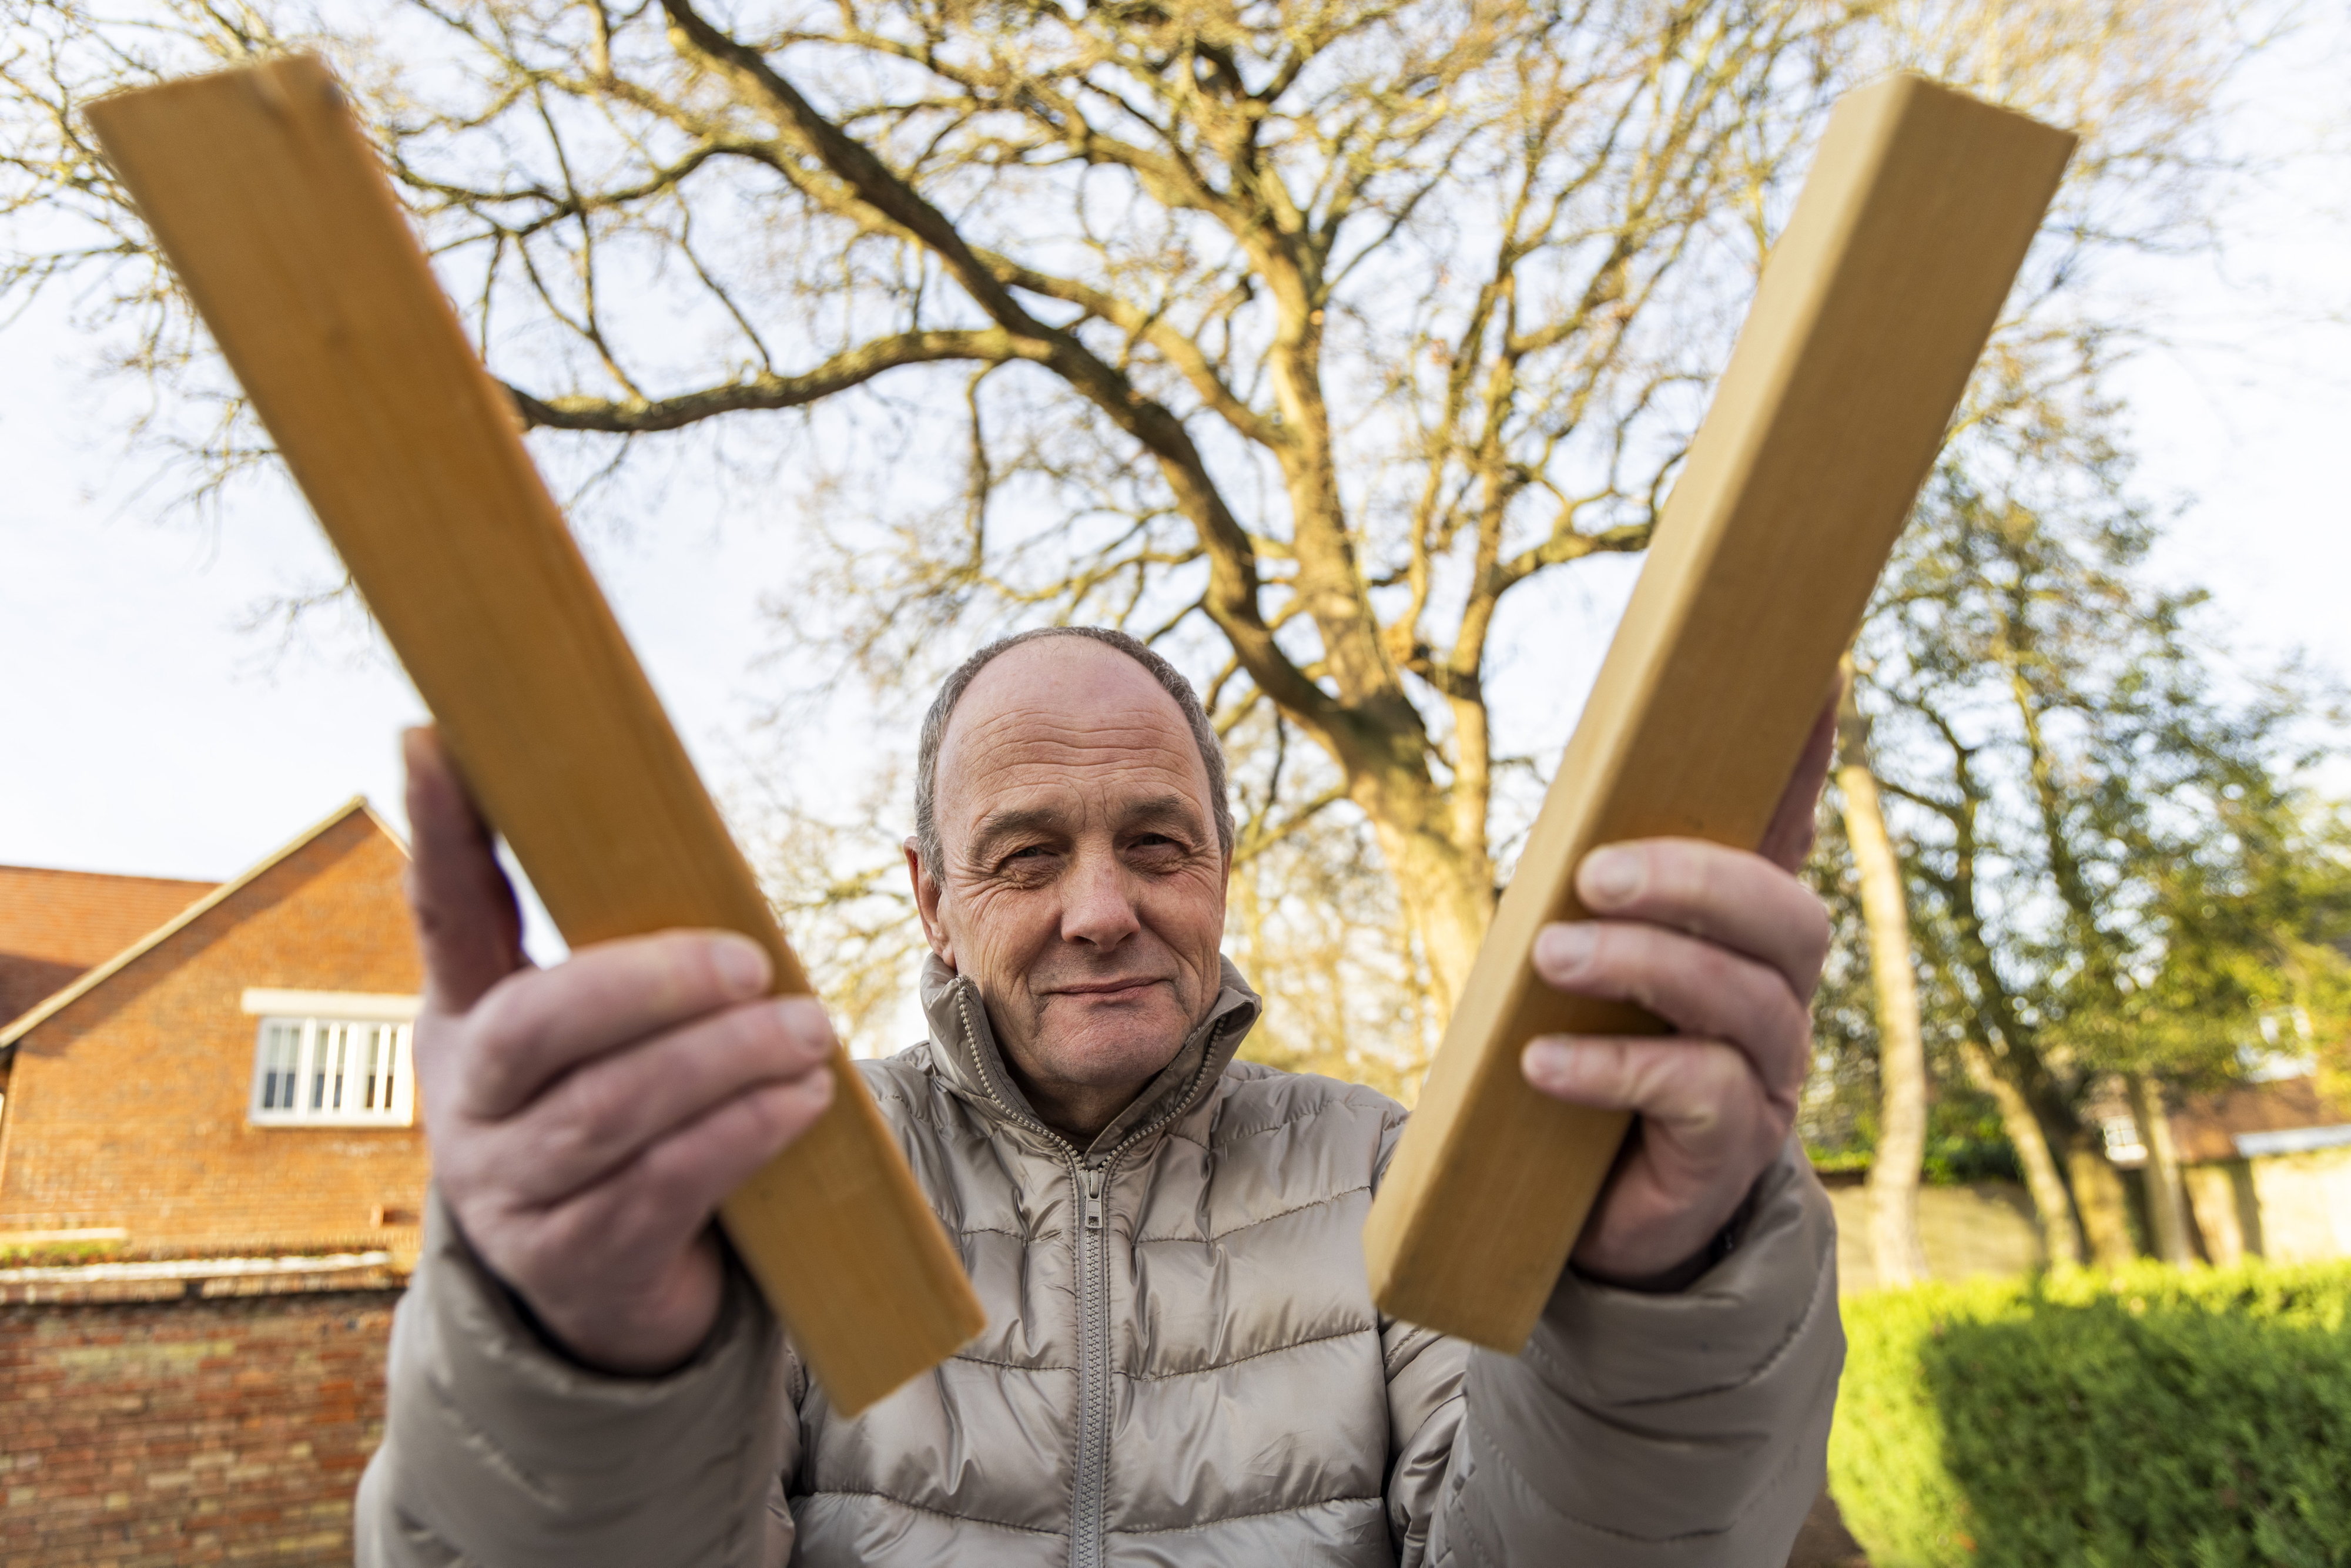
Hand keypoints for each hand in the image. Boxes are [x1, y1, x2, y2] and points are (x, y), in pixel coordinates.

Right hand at [402, 728, 836, 1372]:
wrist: (616, 1290)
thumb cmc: (627, 1118)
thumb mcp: (601, 1038)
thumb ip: (623, 950)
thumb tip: (665, 813)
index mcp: (465, 1021)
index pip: (441, 913)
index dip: (437, 831)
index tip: (432, 738)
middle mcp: (466, 1105)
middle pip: (535, 1027)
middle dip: (651, 985)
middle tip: (752, 961)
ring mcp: (510, 1192)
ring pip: (611, 1110)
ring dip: (724, 1061)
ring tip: (808, 1030)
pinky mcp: (578, 1261)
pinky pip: (664, 1185)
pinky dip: (742, 1133)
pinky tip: (801, 1099)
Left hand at [1522, 696, 1837, 1286]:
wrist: (1576, 1212)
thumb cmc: (1578, 1060)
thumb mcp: (1575, 968)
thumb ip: (1590, 903)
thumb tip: (1563, 835)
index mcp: (1738, 934)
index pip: (1785, 830)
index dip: (1806, 756)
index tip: (1819, 667)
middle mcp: (1776, 994)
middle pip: (1785, 916)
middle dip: (1694, 881)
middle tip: (1591, 875)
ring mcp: (1766, 1072)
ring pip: (1743, 999)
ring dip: (1642, 965)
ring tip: (1549, 957)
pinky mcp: (1733, 1144)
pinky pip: (1698, 1090)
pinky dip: (1615, 1068)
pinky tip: (1542, 1062)